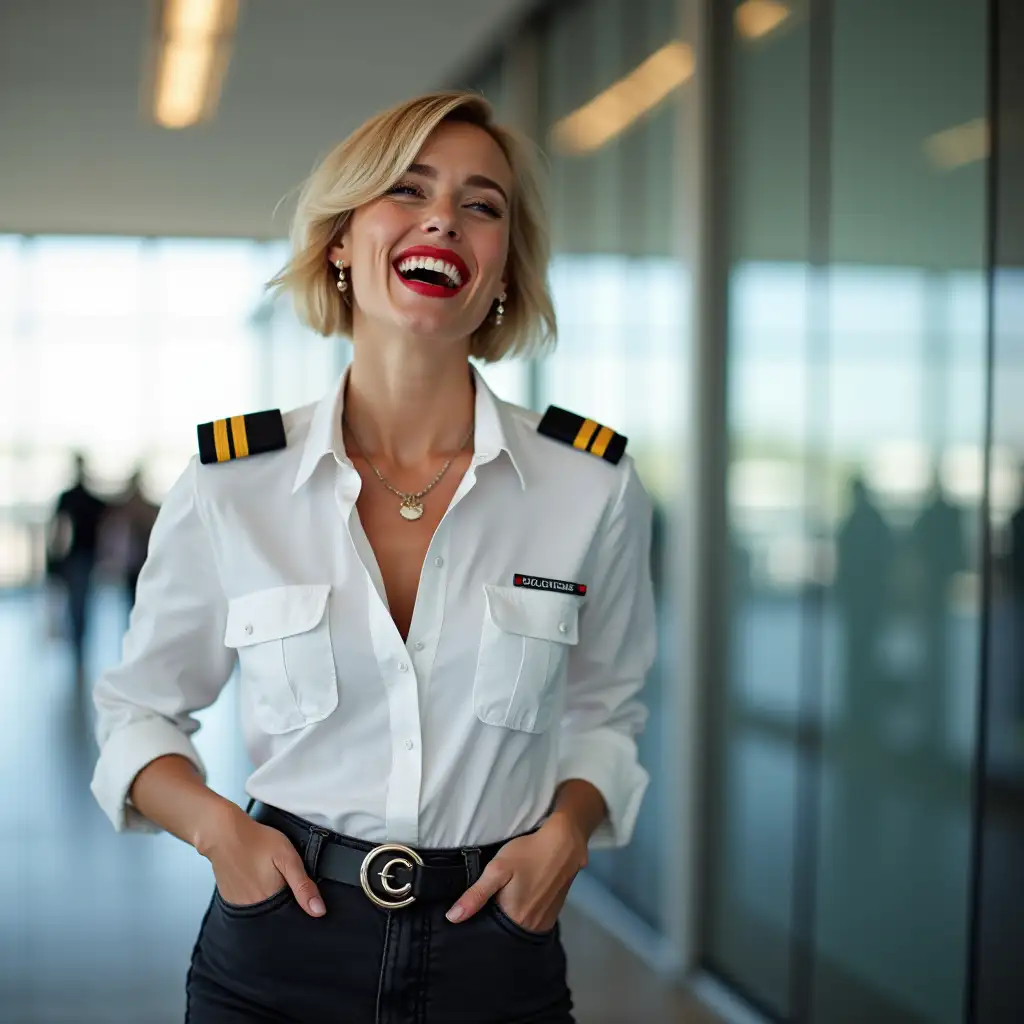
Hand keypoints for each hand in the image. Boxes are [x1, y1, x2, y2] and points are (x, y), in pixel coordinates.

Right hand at [197, 804, 325, 917]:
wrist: (224, 834)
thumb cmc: (256, 841)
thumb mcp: (288, 858)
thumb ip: (303, 886)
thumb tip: (318, 911)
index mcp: (271, 901)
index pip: (289, 914)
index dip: (296, 902)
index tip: (295, 888)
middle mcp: (253, 908)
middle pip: (274, 912)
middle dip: (281, 897)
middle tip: (277, 873)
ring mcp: (239, 904)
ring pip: (260, 907)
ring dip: (266, 895)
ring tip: (264, 872)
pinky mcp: (229, 897)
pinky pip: (246, 901)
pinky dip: (253, 891)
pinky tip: (253, 875)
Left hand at [445, 812, 588, 932]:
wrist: (565, 842)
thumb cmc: (527, 854)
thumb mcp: (497, 869)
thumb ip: (475, 895)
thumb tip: (452, 918)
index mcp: (515, 920)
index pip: (490, 933)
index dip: (480, 925)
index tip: (471, 917)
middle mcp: (532, 928)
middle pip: (506, 932)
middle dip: (495, 924)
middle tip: (487, 905)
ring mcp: (545, 922)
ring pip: (520, 927)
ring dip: (511, 919)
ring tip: (502, 902)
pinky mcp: (554, 913)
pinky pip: (533, 921)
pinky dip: (524, 915)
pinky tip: (520, 900)